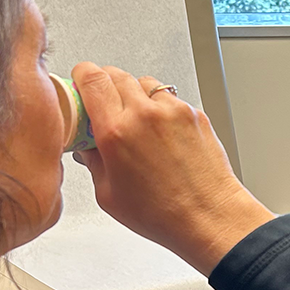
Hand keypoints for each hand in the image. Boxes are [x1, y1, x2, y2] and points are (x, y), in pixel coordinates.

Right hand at [69, 63, 274, 273]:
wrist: (209, 216)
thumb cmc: (163, 213)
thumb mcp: (109, 195)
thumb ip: (93, 161)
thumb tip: (87, 145)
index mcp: (117, 132)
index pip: (92, 78)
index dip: (81, 75)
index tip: (79, 84)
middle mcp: (145, 114)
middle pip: (116, 74)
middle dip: (105, 85)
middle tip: (103, 107)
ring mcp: (172, 110)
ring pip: (143, 82)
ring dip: (134, 95)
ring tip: (136, 123)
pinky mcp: (193, 113)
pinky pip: (169, 98)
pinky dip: (159, 108)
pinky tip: (160, 134)